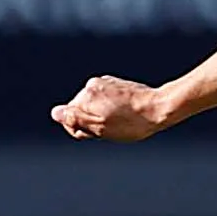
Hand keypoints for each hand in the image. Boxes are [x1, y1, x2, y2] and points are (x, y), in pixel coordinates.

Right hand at [53, 77, 170, 140]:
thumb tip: (56, 113)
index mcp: (85, 97)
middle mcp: (91, 86)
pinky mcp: (115, 83)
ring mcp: (104, 83)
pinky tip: (125, 112)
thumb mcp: (101, 127)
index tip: (97, 132)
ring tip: (121, 120)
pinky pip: (105, 99)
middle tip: (113, 127)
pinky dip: (111, 107)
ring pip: (94, 105)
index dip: (81, 130)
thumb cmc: (132, 122)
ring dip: (103, 114)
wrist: (160, 107)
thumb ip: (75, 119)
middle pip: (81, 110)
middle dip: (92, 121)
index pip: (68, 118)